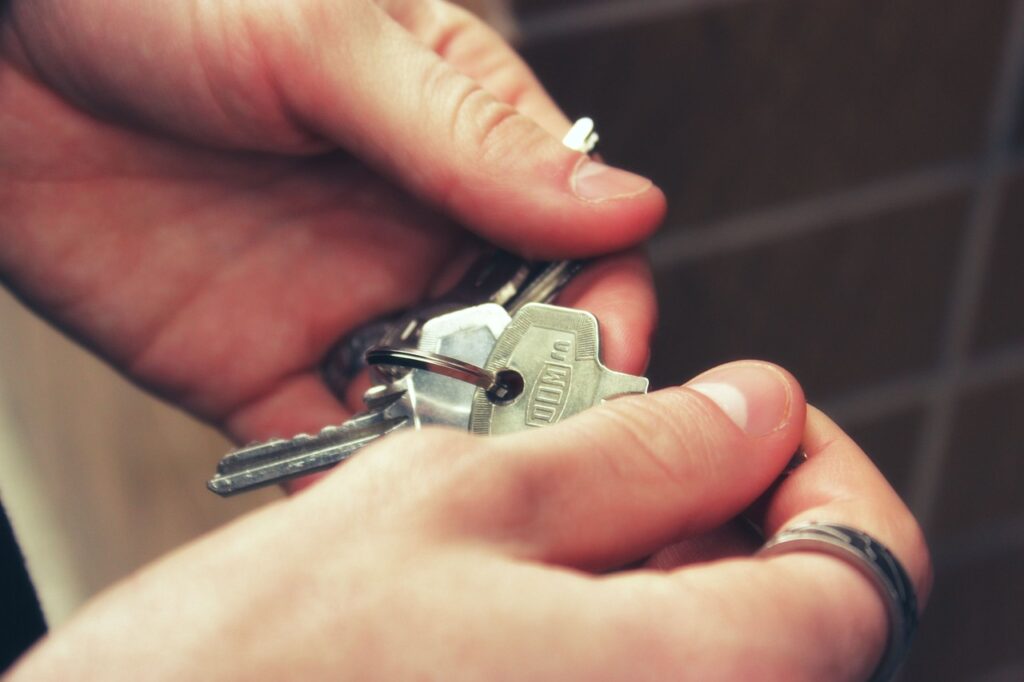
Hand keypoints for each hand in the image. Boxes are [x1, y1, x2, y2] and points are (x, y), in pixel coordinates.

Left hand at [0, 0, 664, 443]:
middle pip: (520, 344)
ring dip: (452, 447)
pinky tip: (366, 503)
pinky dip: (350, 482)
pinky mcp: (259, 370)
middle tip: (531, 437)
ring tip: (452, 479)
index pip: (578, 243)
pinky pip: (323, 445)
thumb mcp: (332, 41)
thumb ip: (472, 138)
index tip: (609, 355)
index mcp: (463, 145)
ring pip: (435, 407)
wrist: (0, 40)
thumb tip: (621, 207)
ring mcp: (344, 311)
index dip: (605, 304)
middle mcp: (418, 240)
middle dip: (538, 398)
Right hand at [7, 361, 930, 680]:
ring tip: (563, 504)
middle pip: (792, 620)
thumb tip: (748, 410)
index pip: (856, 576)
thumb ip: (634, 448)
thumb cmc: (247, 669)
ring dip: (668, 557)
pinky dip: (617, 618)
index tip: (761, 422)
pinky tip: (535, 579)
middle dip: (732, 508)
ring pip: (712, 650)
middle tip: (644, 443)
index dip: (819, 471)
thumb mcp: (451, 496)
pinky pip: (632, 681)